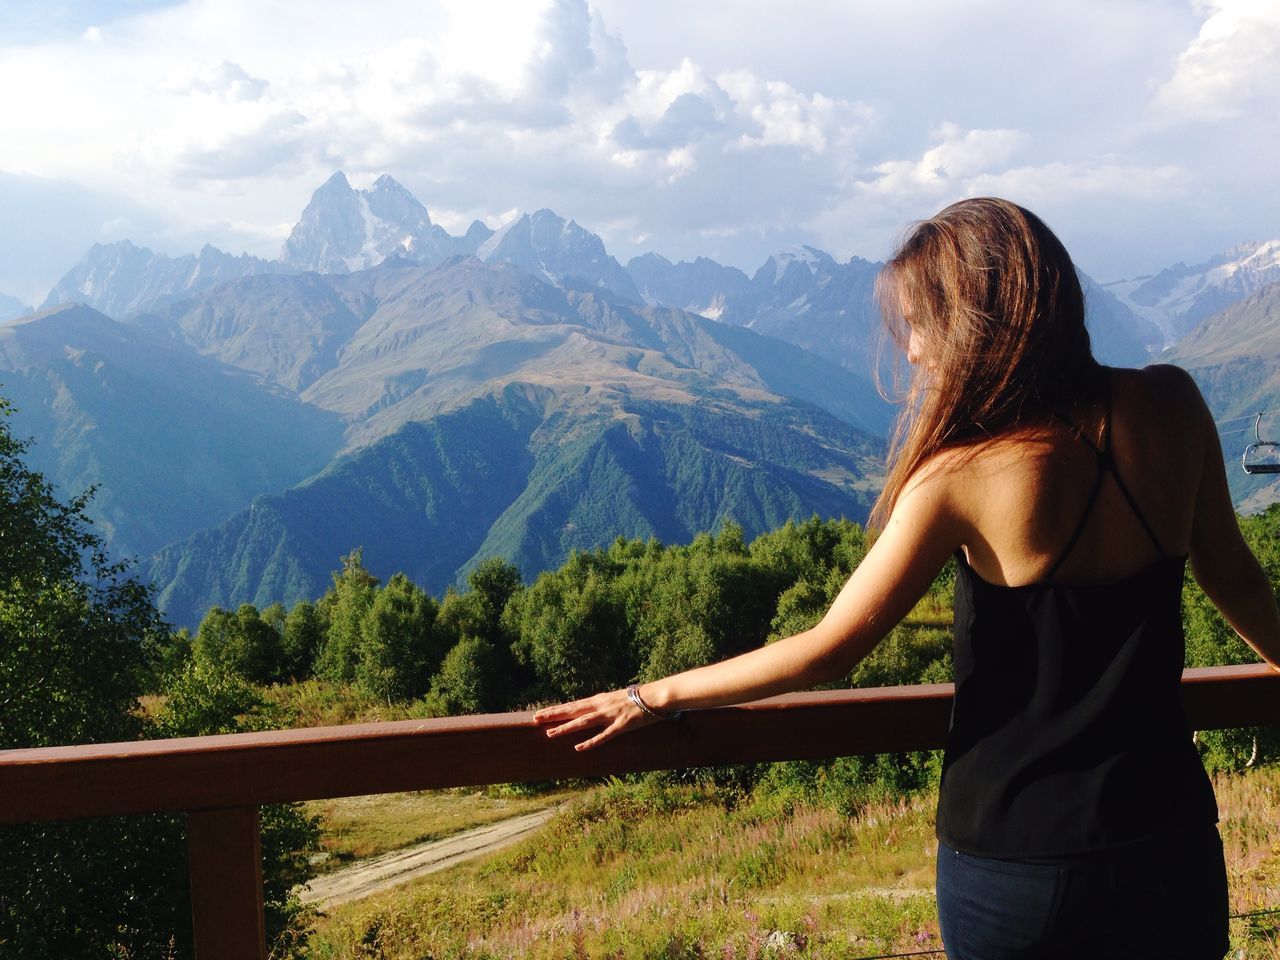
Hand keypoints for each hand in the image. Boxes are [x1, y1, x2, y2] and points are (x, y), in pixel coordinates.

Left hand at [533, 688, 656, 750]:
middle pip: (573, 711)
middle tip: (535, 719)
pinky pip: (604, 735)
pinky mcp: (621, 725)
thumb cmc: (637, 697)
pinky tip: (579, 747)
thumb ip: (603, 705)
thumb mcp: (615, 698)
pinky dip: (591, 742)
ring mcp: (610, 715)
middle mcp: (601, 706)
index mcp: (599, 700)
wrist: (656, 696)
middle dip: (554, 715)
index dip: (556, 709)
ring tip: (550, 734)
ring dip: (566, 728)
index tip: (541, 712)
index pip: (573, 705)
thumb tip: (592, 710)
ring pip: (583, 723)